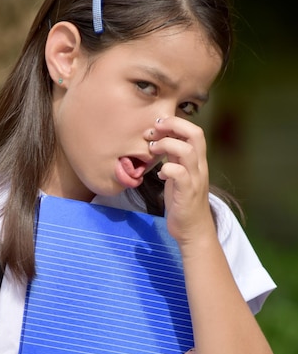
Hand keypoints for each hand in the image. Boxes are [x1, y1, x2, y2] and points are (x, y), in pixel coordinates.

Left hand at [149, 117, 213, 244]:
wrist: (193, 230)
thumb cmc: (183, 202)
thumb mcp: (177, 175)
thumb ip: (173, 159)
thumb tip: (159, 142)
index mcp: (197, 161)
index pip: (194, 131)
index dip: (176, 122)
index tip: (157, 125)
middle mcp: (200, 167)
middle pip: (196, 134)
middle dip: (173, 125)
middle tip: (154, 129)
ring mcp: (195, 179)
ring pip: (187, 151)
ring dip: (167, 144)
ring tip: (153, 149)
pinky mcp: (188, 193)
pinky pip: (179, 173)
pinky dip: (167, 168)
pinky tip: (160, 174)